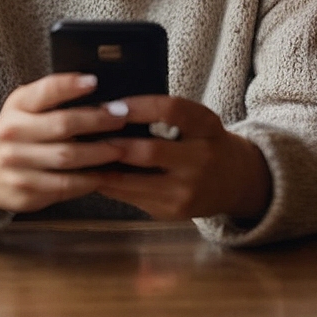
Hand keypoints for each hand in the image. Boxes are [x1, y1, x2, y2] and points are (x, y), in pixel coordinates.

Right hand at [0, 73, 126, 222]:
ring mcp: (17, 166)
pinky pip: (65, 186)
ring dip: (99, 153)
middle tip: (121, 117)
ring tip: (122, 147)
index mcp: (16, 107)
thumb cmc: (15, 132)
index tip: (94, 81)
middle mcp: (13, 134)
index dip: (69, 85)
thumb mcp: (22, 108)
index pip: (44, 91)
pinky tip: (106, 173)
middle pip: (62, 125)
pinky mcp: (26, 192)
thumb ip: (51, 98)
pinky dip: (90, 179)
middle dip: (97, 121)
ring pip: (67, 158)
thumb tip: (97, 87)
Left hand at [92, 95, 271, 223]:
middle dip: (113, 143)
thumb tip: (112, 107)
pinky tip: (94, 174)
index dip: (139, 106)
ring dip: (104, 168)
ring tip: (80, 155)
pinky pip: (134, 197)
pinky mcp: (174, 212)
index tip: (112, 104)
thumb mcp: (199, 121)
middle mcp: (201, 160)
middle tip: (85, 133)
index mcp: (207, 127)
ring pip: (135, 181)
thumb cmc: (207, 142)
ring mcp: (188, 191)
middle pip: (150, 151)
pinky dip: (111, 185)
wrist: (236, 181)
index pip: (172, 110)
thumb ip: (166, 113)